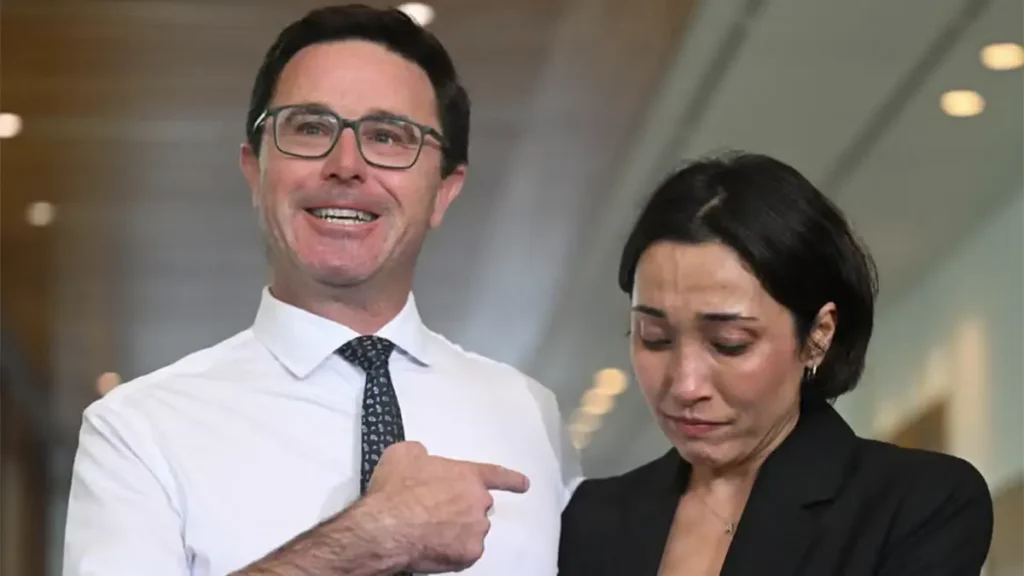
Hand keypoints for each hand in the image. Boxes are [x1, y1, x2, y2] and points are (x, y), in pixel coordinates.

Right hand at [365, 441, 530, 572]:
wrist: (387, 527)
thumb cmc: (395, 491)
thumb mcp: (403, 454)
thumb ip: (421, 454)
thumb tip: (423, 458)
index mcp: (466, 475)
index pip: (496, 475)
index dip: (511, 480)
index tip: (524, 485)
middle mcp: (478, 501)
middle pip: (477, 505)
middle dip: (461, 509)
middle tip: (434, 513)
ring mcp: (476, 529)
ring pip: (471, 530)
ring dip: (457, 530)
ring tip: (428, 531)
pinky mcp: (469, 554)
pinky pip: (464, 552)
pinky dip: (452, 551)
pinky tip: (432, 545)